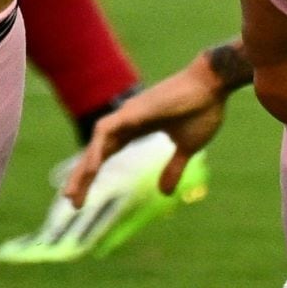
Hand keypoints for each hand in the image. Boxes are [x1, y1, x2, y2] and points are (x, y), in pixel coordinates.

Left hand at [64, 53, 232, 202]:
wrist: (214, 86)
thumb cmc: (202, 110)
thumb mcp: (187, 148)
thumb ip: (173, 168)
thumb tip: (164, 193)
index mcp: (137, 128)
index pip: (108, 153)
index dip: (94, 174)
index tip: (84, 198)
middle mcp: (127, 121)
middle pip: (97, 151)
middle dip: (83, 176)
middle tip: (72, 201)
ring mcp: (129, 114)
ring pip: (97, 142)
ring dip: (84, 167)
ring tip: (74, 193)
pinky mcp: (134, 110)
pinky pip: (106, 131)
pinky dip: (96, 149)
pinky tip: (91, 168)